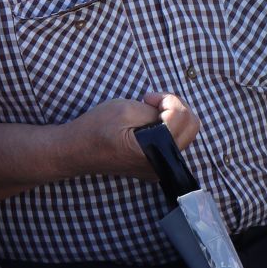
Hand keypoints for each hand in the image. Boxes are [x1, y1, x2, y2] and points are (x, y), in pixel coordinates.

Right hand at [69, 93, 200, 177]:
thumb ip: (155, 110)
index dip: (168, 100)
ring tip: (147, 112)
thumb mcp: (126, 109)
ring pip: (184, 136)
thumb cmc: (96, 129)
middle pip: (190, 128)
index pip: (183, 119)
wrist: (75, 151)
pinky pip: (172, 144)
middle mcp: (160, 165)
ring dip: (171, 118)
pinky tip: (147, 124)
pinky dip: (166, 129)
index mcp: (154, 152)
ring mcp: (158, 169)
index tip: (148, 98)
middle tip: (151, 102)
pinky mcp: (153, 168)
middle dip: (174, 109)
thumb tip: (170, 112)